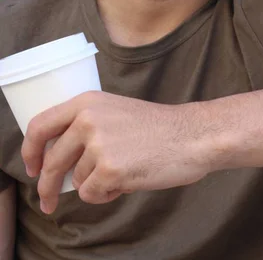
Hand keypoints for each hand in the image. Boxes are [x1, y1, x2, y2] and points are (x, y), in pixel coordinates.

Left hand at [21, 91, 215, 213]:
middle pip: (51, 160)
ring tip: (122, 171)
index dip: (30, 150)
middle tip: (48, 202)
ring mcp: (98, 143)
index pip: (40, 124)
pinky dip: (105, 195)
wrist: (190, 136)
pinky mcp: (110, 168)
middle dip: (47, 187)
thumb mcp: (116, 111)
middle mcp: (88, 119)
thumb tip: (57, 159)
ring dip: (94, 184)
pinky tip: (127, 181)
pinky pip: (92, 194)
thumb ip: (86, 125)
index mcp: (87, 101)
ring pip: (76, 180)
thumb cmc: (157, 128)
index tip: (32, 168)